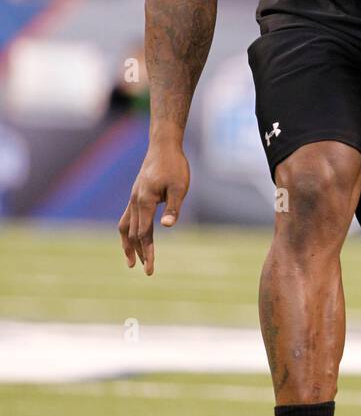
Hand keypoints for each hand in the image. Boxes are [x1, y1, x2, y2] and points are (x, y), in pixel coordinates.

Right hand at [118, 143, 189, 275]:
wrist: (163, 145)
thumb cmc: (174, 165)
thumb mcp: (180, 187)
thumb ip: (173, 208)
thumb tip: (167, 227)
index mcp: (144, 201)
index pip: (144, 234)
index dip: (147, 253)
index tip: (150, 270)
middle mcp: (134, 201)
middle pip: (133, 234)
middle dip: (139, 253)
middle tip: (147, 270)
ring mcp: (133, 197)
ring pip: (125, 226)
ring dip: (128, 244)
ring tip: (131, 260)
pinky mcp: (136, 194)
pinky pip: (127, 217)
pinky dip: (129, 231)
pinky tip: (135, 236)